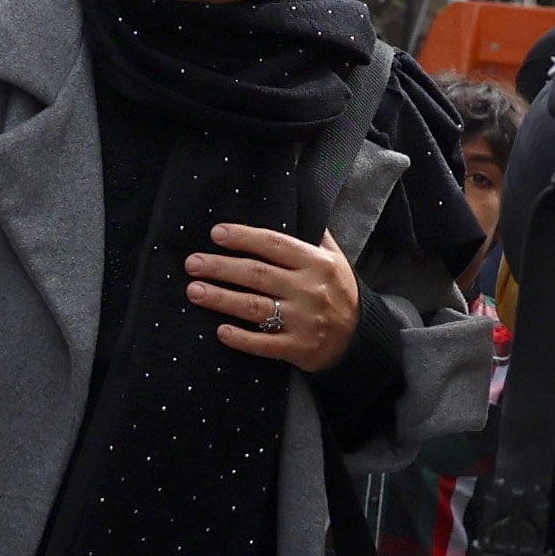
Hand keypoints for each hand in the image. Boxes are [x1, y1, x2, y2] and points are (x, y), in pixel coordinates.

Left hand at [190, 223, 359, 372]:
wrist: (363, 338)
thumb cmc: (340, 293)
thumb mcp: (336, 260)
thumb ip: (314, 237)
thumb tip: (296, 207)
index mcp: (317, 264)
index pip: (274, 244)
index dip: (243, 237)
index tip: (216, 233)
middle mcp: (310, 290)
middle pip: (257, 274)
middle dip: (221, 267)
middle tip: (192, 263)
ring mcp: (304, 320)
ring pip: (255, 306)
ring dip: (221, 298)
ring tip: (194, 291)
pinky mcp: (298, 348)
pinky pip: (264, 343)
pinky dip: (241, 338)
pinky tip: (220, 331)